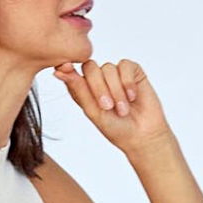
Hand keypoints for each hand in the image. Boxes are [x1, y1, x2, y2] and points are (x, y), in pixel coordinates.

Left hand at [53, 59, 170, 154]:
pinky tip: (132, 97)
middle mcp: (99, 79)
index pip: (72, 72)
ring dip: (116, 91)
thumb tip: (58, 71)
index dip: (68, 69)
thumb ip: (78, 90)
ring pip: (108, 68)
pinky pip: (125, 66)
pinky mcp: (133, 72)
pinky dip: (127, 82)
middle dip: (98, 87)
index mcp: (84, 89)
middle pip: (90, 68)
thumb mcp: (93, 112)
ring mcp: (116, 74)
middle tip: (108, 107)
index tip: (64, 69)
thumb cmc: (117, 129)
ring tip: (123, 109)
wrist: (143, 136)